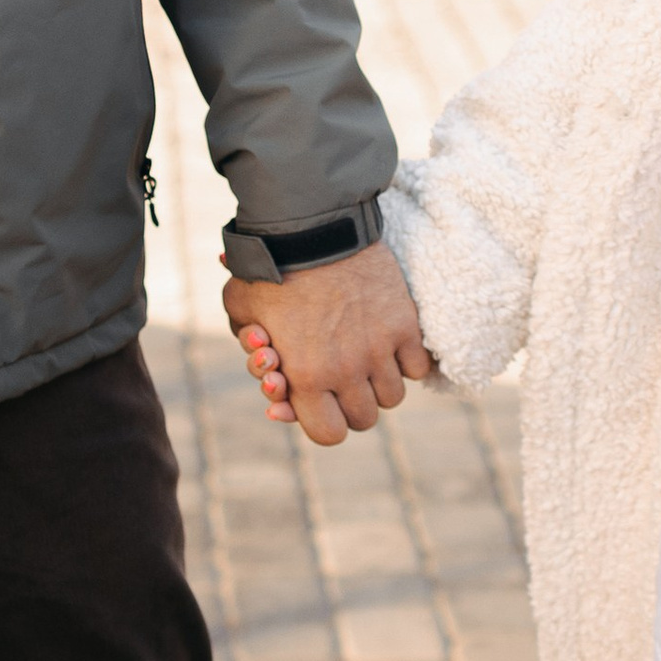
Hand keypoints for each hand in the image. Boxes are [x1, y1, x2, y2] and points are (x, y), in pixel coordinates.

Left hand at [223, 239, 431, 445]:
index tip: (322, 404)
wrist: (311, 225)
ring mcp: (379, 348)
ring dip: (380, 384)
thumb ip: (254, 350)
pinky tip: (390, 344)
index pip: (329, 434)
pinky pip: (418, 367)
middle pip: (365, 419)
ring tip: (366, 359)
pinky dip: (407, 361)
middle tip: (343, 380)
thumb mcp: (242, 313)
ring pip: (393, 396)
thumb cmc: (270, 269)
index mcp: (304, 376)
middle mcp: (345, 370)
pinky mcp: (405, 324)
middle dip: (352, 405)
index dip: (324, 423)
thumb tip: (271, 378)